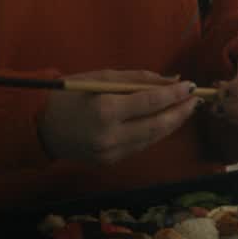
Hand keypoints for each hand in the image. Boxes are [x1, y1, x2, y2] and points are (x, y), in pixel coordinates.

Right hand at [38, 70, 200, 165]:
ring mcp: (110, 153)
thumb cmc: (70, 94)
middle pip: (157, 125)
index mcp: (106, 110)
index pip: (150, 102)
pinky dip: (155, 133)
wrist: (40, 127)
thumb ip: (138, 79)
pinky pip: (140, 146)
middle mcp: (110, 135)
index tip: (191, 86)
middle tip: (197, 100)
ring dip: (172, 124)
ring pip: (152, 138)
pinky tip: (165, 121)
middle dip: (180, 112)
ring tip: (186, 109)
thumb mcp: (102, 77)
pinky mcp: (110, 162)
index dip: (174, 95)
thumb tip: (172, 80)